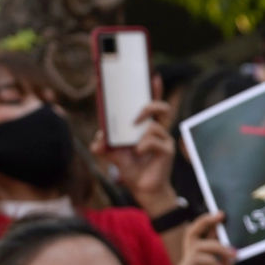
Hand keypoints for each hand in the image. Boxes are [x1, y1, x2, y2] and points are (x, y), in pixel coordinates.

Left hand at [92, 77, 178, 211]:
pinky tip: (139, 154)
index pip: (152, 103)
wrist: (142, 189)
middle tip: (135, 117)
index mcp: (144, 126)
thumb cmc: (130, 168)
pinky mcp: (166, 150)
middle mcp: (156, 130)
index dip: (155, 89)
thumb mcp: (111, 154)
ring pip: (155, 126)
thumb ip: (102, 144)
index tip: (154, 76)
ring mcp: (163, 139)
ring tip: (134, 145)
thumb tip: (98, 139)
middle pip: (161, 107)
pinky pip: (154, 141)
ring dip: (141, 133)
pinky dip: (143, 146)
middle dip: (148, 106)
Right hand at [173, 213, 235, 264]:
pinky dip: (210, 262)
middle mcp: (192, 261)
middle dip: (205, 221)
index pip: (203, 237)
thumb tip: (233, 251)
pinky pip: (195, 261)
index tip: (224, 215)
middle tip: (221, 215)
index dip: (211, 224)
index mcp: (201, 261)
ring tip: (232, 254)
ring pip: (197, 245)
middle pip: (192, 233)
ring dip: (217, 246)